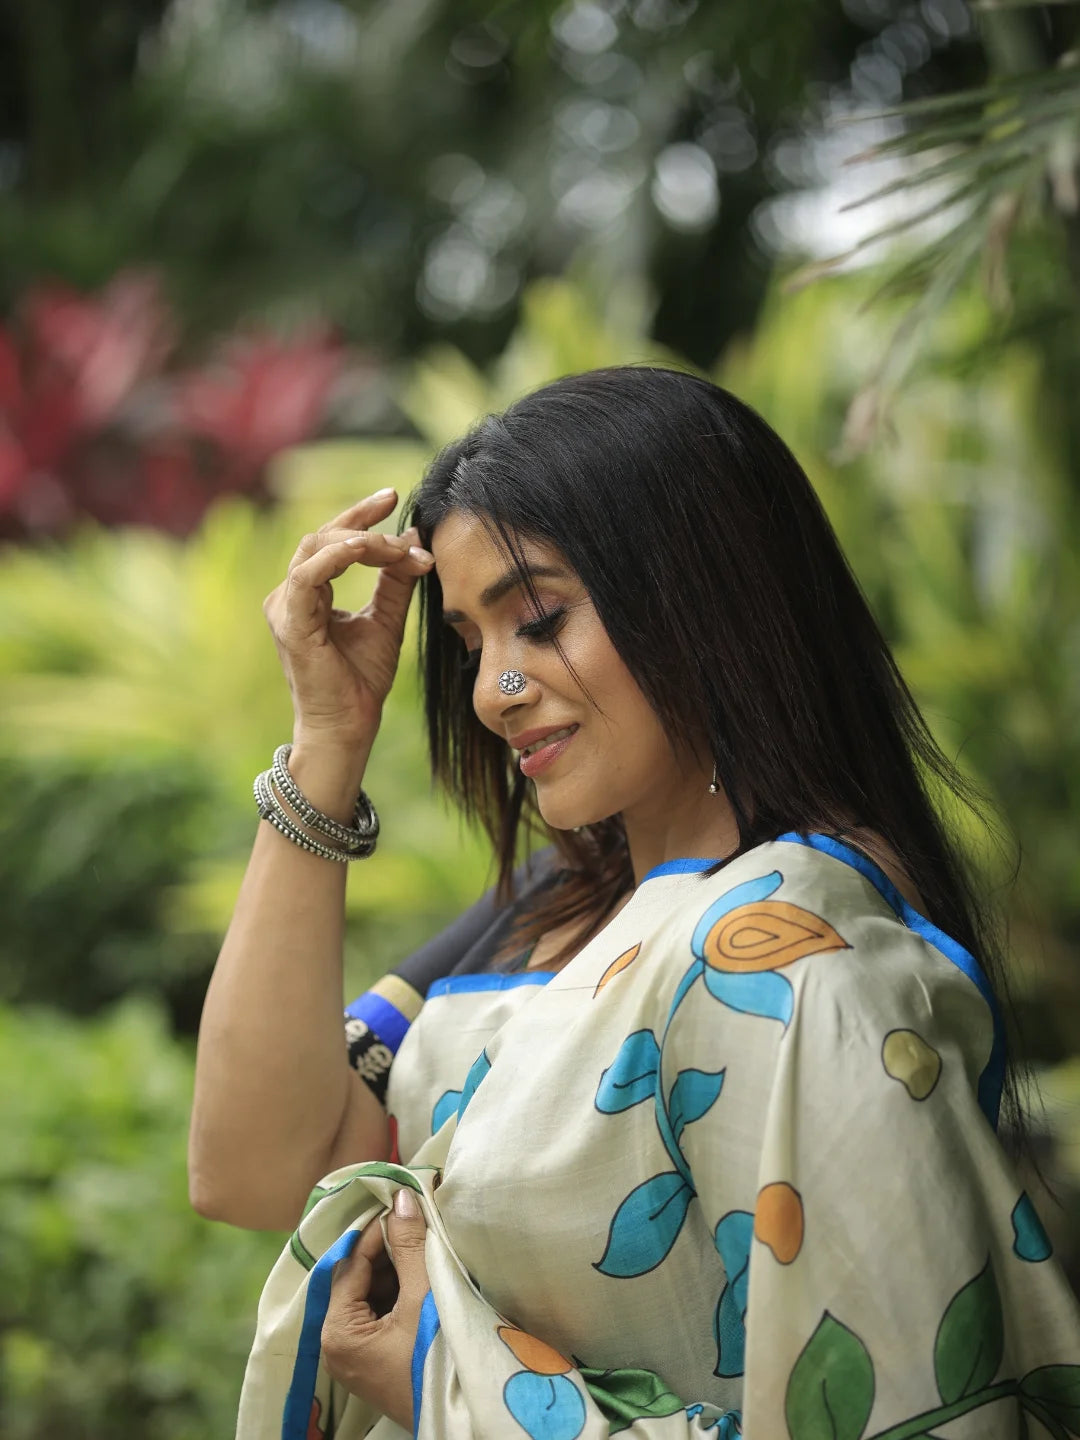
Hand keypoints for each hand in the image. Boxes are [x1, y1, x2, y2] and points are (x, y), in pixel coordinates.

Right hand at [263, 488, 434, 748]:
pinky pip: (308, 575)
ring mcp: (285, 606)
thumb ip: (395, 581)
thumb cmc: (362, 680)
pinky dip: (339, 557)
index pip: (332, 540)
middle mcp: (290, 595)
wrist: (349, 725)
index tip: (393, 498)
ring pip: (316, 548)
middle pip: (322, 535)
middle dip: (364, 521)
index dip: (360, 515)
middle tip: (399, 513)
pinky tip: (369, 549)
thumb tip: (413, 538)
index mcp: (309, 593)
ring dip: (361, 541)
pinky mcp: (290, 622)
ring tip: (396, 546)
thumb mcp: (386, 619)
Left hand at [322, 1185, 430, 1431]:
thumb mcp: (422, 1296)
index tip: (404, 1205)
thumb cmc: (435, 1357)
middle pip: (358, 1279)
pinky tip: (422, 1272)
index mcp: (337, 1331)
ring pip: (371, 1294)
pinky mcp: (376, 1361)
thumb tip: (401, 1197)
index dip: (378, 1231)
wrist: (463, 1416)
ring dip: (396, 1268)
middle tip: (416, 1221)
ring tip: (423, 1243)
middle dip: (388, 1249)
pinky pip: (380, 1313)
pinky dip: (399, 1291)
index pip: (352, 1264)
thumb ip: (409, 1245)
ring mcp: (356, 1356)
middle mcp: (336, 1345)